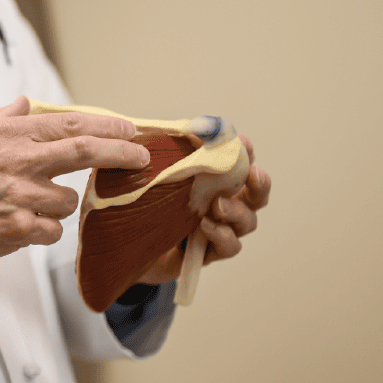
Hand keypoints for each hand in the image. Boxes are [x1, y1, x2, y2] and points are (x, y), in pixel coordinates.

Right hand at [0, 96, 150, 265]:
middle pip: (84, 153)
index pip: (70, 125)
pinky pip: (52, 230)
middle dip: (121, 154)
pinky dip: (43, 228)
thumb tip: (26, 105)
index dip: (107, 128)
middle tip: (141, 157)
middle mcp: (18, 162)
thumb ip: (2, 118)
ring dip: (60, 203)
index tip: (129, 131)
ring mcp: (19, 197)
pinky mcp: (16, 229)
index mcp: (8, 134)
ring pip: (68, 201)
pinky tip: (19, 224)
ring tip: (30, 204)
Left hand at [135, 134, 271, 283]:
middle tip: (252, 175)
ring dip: (238, 211)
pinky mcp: (208, 253)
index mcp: (212, 182)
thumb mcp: (151, 177)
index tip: (242, 143)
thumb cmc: (141, 206)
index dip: (247, 153)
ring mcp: (218, 230)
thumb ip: (167, 156)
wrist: (123, 246)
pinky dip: (223, 236)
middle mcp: (221, 205)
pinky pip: (230, 247)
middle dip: (259, 184)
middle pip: (257, 195)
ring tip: (219, 206)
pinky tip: (207, 227)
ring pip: (248, 222)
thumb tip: (178, 129)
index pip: (239, 164)